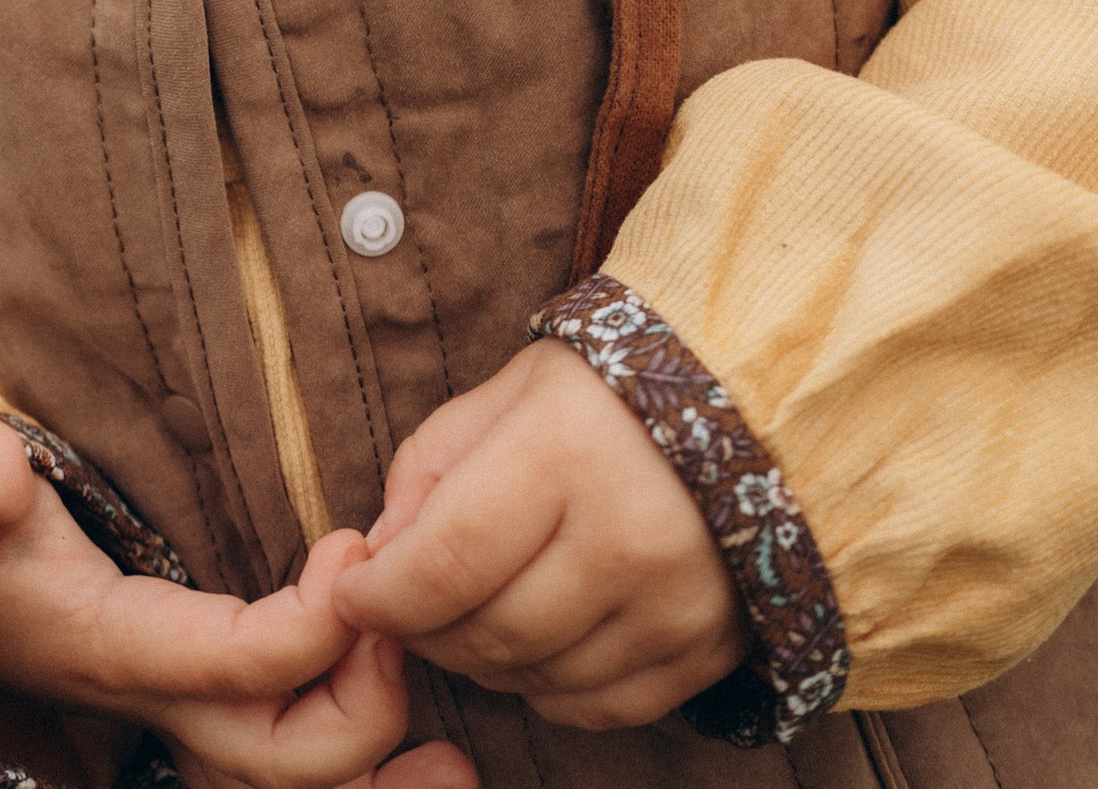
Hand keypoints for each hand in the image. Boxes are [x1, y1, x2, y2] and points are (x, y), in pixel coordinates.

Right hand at [0, 417, 474, 788]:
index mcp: (131, 654)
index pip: (236, 664)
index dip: (310, 627)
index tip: (353, 551)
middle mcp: (174, 718)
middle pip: (285, 757)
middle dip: (359, 704)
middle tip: (396, 618)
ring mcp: (203, 741)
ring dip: (381, 780)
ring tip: (457, 758)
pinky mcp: (229, 741)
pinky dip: (367, 788)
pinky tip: (436, 772)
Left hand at [330, 346, 742, 728]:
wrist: (746, 405)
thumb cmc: (607, 392)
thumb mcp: (509, 392)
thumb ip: (432, 465)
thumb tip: (382, 554)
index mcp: (568, 451)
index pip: (447, 561)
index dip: (382, 594)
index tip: (351, 595)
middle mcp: (629, 537)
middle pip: (491, 632)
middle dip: (426, 631)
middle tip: (407, 605)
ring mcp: (677, 604)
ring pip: (541, 680)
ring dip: (487, 662)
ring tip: (474, 613)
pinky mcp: (710, 648)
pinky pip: (603, 706)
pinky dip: (553, 689)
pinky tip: (540, 641)